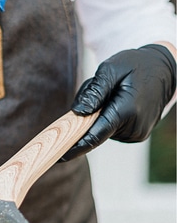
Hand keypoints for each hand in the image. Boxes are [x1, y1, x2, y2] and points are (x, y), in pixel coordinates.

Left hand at [61, 44, 176, 161]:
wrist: (164, 71)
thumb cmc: (135, 66)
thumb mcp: (111, 69)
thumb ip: (94, 92)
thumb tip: (77, 113)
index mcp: (126, 111)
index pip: (94, 135)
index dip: (74, 146)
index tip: (58, 156)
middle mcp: (134, 127)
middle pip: (94, 129)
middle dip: (87, 114)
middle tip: (98, 89)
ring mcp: (137, 133)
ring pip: (102, 130)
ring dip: (98, 115)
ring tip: (114, 94)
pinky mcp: (137, 135)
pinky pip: (111, 130)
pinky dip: (108, 118)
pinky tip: (119, 103)